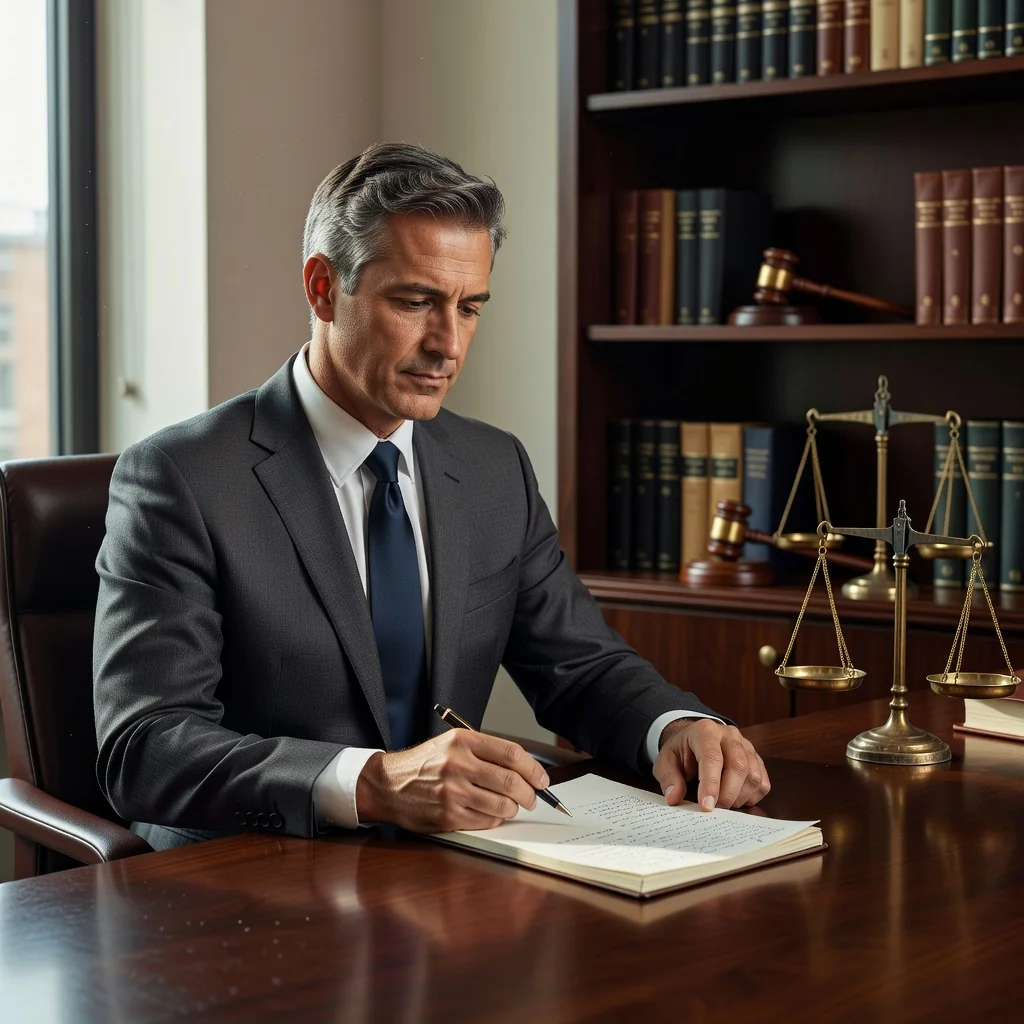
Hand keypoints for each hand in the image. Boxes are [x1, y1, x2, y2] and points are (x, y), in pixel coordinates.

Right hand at [355, 730, 550, 832]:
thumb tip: (524, 769)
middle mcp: (458, 764)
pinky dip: (496, 819)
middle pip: (511, 781)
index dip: (533, 769)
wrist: (387, 784)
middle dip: (530, 793)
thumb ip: (485, 751)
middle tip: (533, 797)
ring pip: (502, 805)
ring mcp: (453, 792)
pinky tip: (491, 813)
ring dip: (513, 808)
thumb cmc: (424, 764)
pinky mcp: (448, 816)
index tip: (542, 779)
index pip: (511, 753)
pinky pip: (486, 821)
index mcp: (462, 741)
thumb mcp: (451, 743)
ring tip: (511, 805)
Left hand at [652, 718, 769, 811]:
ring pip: (754, 776)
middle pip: (738, 766)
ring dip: (739, 798)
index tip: (706, 806)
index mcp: (705, 731)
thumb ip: (669, 778)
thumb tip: (674, 798)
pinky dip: (751, 798)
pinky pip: (762, 784)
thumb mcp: (666, 762)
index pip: (712, 757)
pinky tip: (735, 799)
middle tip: (714, 809)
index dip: (710, 784)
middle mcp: (729, 735)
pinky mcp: (757, 760)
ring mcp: (746, 746)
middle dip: (727, 794)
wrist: (694, 741)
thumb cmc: (681, 752)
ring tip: (722, 803)